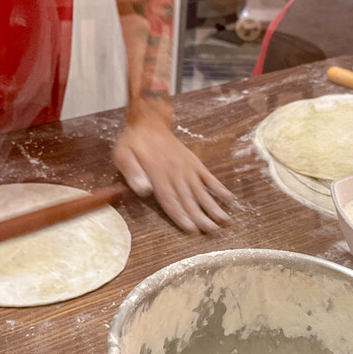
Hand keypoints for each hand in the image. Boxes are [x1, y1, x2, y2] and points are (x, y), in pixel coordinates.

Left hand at [113, 111, 234, 232]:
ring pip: (201, 191)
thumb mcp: (123, 155)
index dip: (181, 215)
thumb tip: (144, 190)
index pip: (170, 199)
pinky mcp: (194, 162)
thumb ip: (132, 173)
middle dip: (201, 217)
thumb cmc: (133, 141)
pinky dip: (219, 188)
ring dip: (214, 206)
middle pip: (189, 199)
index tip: (192, 230)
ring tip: (225, 221)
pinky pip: (208, 177)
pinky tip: (230, 198)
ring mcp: (187, 168)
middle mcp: (175, 172)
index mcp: (158, 174)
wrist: (149, 121)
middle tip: (213, 232)